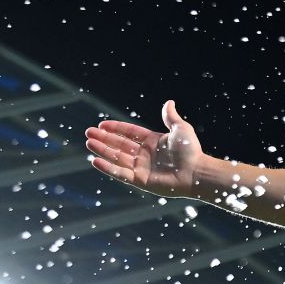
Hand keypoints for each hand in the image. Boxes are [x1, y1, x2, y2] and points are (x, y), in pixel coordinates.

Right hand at [86, 100, 209, 198]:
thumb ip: (170, 117)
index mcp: (152, 141)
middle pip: (120, 145)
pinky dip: (108, 168)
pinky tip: (95, 160)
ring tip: (89, 143)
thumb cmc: (191, 151)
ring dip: (103, 150)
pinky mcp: (140, 181)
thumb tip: (169, 102)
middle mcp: (145, 154)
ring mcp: (142, 168)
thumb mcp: (180, 129)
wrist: (196, 172)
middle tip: (88, 133)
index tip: (101, 125)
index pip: (129, 133)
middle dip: (104, 138)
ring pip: (117, 158)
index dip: (115, 128)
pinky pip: (120, 173)